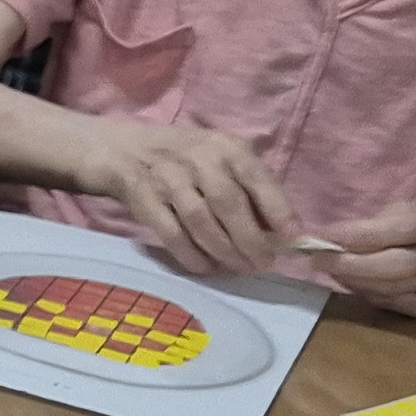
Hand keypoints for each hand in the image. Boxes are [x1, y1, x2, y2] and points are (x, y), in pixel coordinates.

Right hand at [78, 122, 293, 275]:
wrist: (122, 150)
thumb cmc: (185, 159)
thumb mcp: (219, 160)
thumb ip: (247, 189)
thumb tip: (279, 232)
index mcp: (225, 147)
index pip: (257, 177)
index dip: (277, 208)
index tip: (293, 237)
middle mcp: (198, 158)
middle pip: (228, 203)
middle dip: (250, 239)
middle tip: (263, 263)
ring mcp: (167, 178)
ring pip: (200, 221)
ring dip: (223, 250)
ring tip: (239, 268)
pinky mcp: (143, 199)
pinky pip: (171, 234)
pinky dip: (191, 255)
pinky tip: (206, 268)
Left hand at [317, 199, 415, 317]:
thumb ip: (384, 220)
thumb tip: (334, 238)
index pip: (405, 227)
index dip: (361, 233)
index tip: (324, 234)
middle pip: (398, 265)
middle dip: (351, 263)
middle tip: (317, 258)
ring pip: (392, 288)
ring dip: (353, 280)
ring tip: (329, 269)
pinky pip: (393, 304)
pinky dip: (366, 293)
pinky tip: (351, 282)